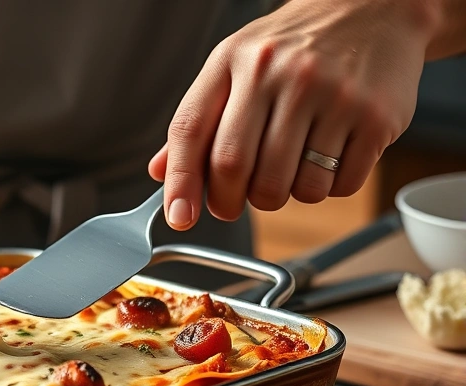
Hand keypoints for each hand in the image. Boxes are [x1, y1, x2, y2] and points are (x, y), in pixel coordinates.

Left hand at [148, 0, 435, 229]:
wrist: (372, 8)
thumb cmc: (294, 45)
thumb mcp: (234, 65)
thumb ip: (198, 120)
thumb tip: (161, 172)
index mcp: (233, 61)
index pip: (191, 131)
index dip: (181, 183)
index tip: (179, 216)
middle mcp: (278, 73)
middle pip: (235, 168)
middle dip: (229, 202)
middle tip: (236, 201)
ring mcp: (329, 94)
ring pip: (290, 188)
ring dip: (284, 196)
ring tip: (291, 167)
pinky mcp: (373, 117)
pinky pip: (338, 186)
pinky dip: (328, 187)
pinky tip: (329, 155)